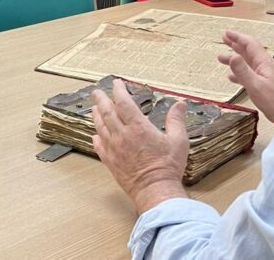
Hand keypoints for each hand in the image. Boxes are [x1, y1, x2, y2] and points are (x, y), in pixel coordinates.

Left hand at [92, 80, 188, 213]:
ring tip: (94, 108)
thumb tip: (179, 105)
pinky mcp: (110, 161)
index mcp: (138, 127)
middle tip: (97, 92)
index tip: (117, 83)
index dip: (119, 90)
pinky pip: (99, 146)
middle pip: (107, 112)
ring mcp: (114, 148)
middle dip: (101, 99)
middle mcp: (122, 135)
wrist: (155, 190)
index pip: (124, 102)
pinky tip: (96, 135)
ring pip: (100, 127)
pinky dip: (96, 138)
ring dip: (96, 115)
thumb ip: (176, 121)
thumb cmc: (167, 167)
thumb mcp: (179, 141)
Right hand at [217, 30, 273, 124]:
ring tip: (221, 58)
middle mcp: (265, 66)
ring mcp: (265, 74)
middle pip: (248, 51)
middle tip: (224, 39)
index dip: (238, 38)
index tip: (227, 33)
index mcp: (264, 63)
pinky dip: (239, 72)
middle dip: (236, 44)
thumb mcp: (255, 85)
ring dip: (235, 58)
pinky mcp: (264, 83)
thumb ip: (242, 71)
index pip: (250, 45)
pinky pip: (249, 73)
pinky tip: (231, 77)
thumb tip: (232, 56)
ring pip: (247, 62)